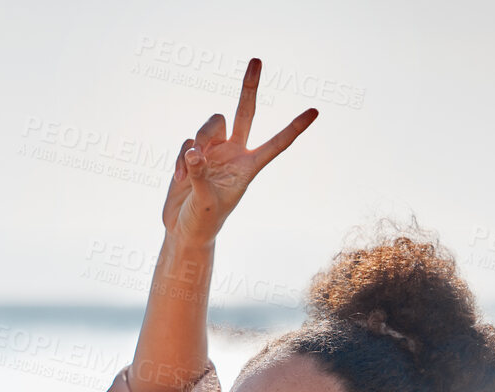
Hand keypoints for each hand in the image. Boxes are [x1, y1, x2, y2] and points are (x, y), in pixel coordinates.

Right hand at [162, 58, 318, 242]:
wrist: (183, 228)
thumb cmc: (203, 221)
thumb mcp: (205, 201)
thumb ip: (200, 174)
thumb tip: (193, 150)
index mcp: (248, 168)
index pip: (276, 144)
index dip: (294, 128)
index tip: (315, 112)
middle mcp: (233, 153)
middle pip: (245, 112)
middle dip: (249, 87)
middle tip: (256, 60)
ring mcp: (213, 151)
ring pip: (210, 125)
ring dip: (199, 140)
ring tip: (189, 167)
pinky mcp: (192, 153)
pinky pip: (187, 143)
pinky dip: (181, 158)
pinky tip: (179, 177)